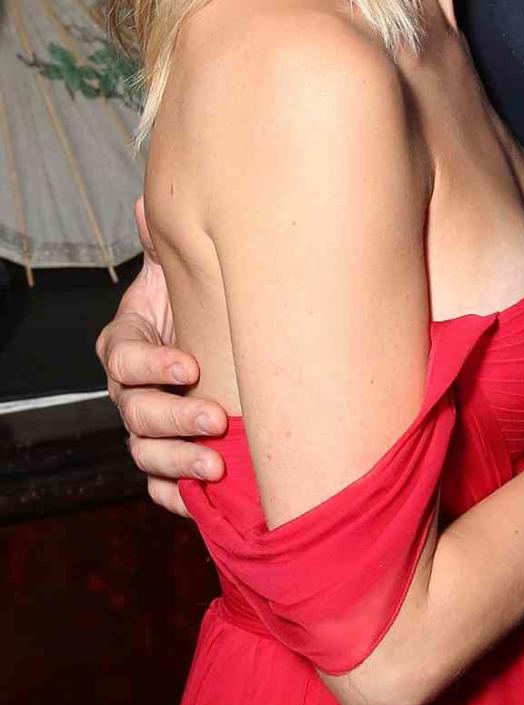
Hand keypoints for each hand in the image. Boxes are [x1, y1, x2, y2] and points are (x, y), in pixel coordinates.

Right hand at [96, 198, 225, 516]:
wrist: (216, 334)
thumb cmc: (197, 300)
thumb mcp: (182, 269)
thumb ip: (165, 243)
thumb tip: (149, 203)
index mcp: (127, 344)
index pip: (123, 359)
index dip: (152, 364)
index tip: (191, 364)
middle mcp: (131, 390)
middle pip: (135, 413)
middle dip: (175, 419)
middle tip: (218, 420)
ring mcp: (146, 427)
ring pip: (145, 453)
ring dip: (178, 462)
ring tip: (218, 466)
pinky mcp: (165, 456)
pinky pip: (157, 485)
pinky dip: (174, 495)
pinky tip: (201, 501)